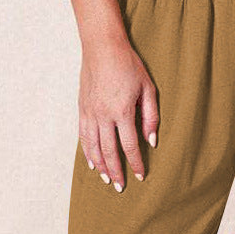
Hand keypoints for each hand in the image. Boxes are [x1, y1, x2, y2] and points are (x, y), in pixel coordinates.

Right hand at [78, 36, 158, 191]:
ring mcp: (90, 112)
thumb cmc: (128, 65)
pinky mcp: (82, 108)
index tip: (140, 176)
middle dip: (116, 171)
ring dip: (101, 166)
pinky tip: (92, 163)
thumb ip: (151, 117)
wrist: (102, 46)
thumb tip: (152, 142)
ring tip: (107, 180)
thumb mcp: (148, 88)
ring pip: (94, 147)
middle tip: (121, 187)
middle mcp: (104, 115)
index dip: (136, 163)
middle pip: (110, 151)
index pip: (130, 146)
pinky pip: (83, 136)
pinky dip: (87, 152)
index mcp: (122, 111)